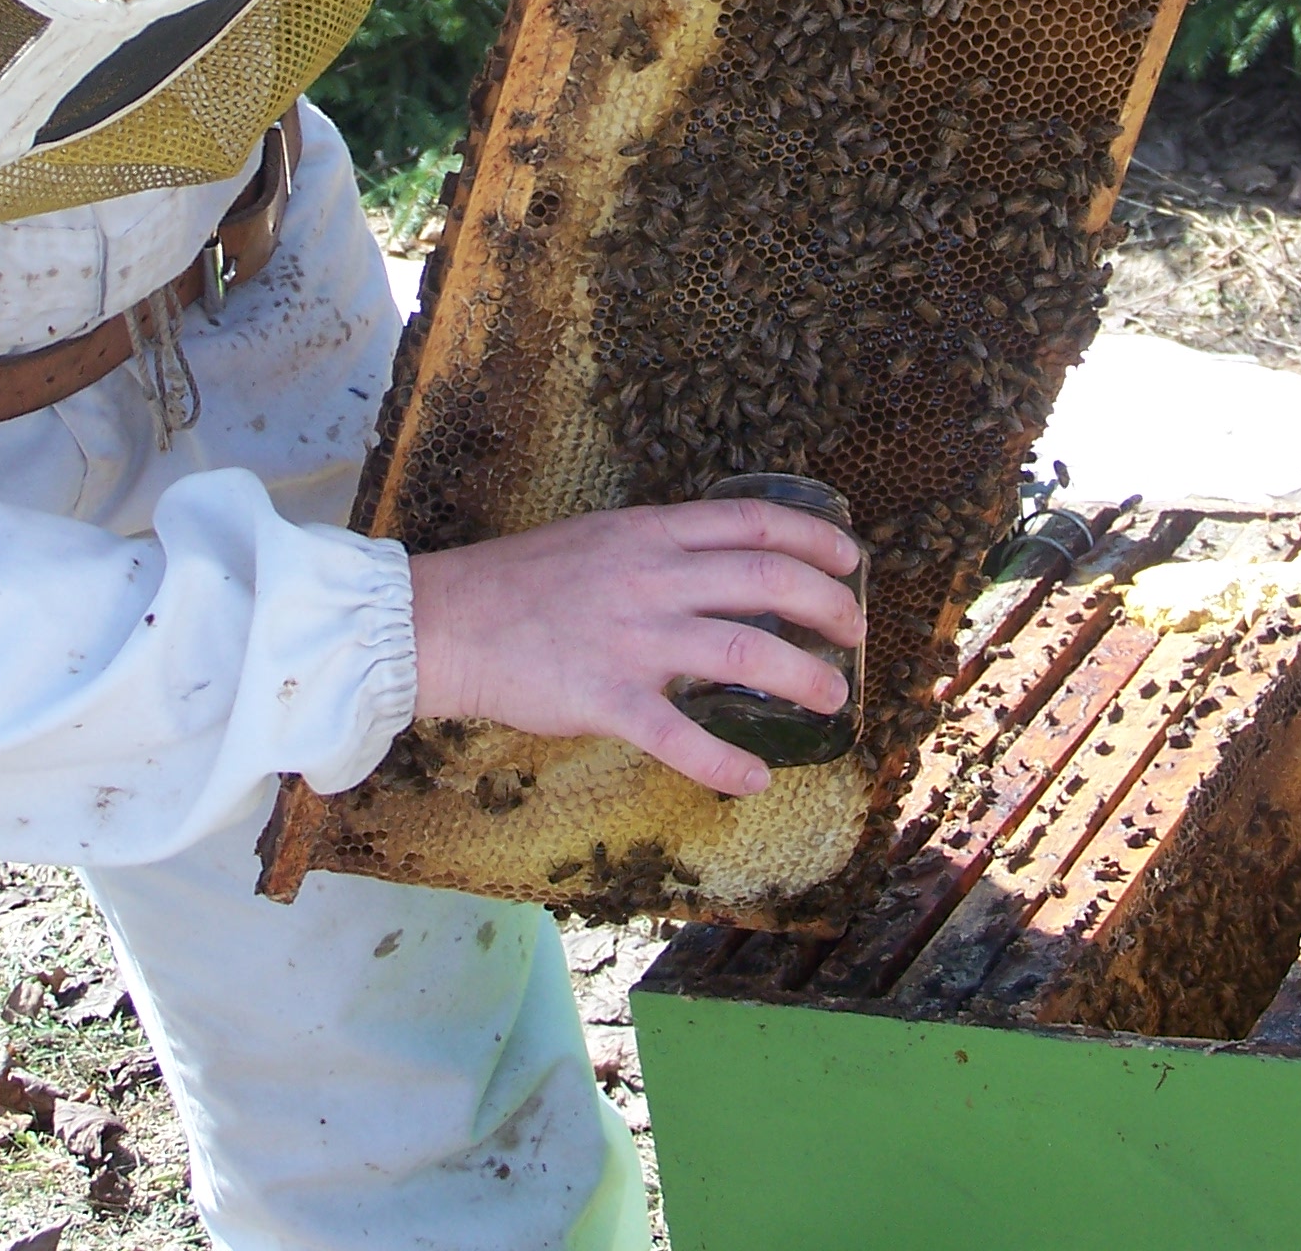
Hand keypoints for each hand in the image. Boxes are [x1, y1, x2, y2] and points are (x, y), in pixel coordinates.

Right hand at [408, 495, 863, 796]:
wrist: (445, 620)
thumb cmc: (519, 582)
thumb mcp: (598, 540)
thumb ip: (656, 551)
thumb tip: (717, 566)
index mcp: (648, 534)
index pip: (751, 522)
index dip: (812, 538)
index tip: (850, 557)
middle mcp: (649, 578)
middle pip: (766, 581)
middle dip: (826, 605)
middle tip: (855, 631)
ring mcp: (630, 638)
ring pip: (743, 652)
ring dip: (802, 677)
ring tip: (832, 697)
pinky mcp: (605, 698)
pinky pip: (679, 736)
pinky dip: (724, 761)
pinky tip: (753, 777)